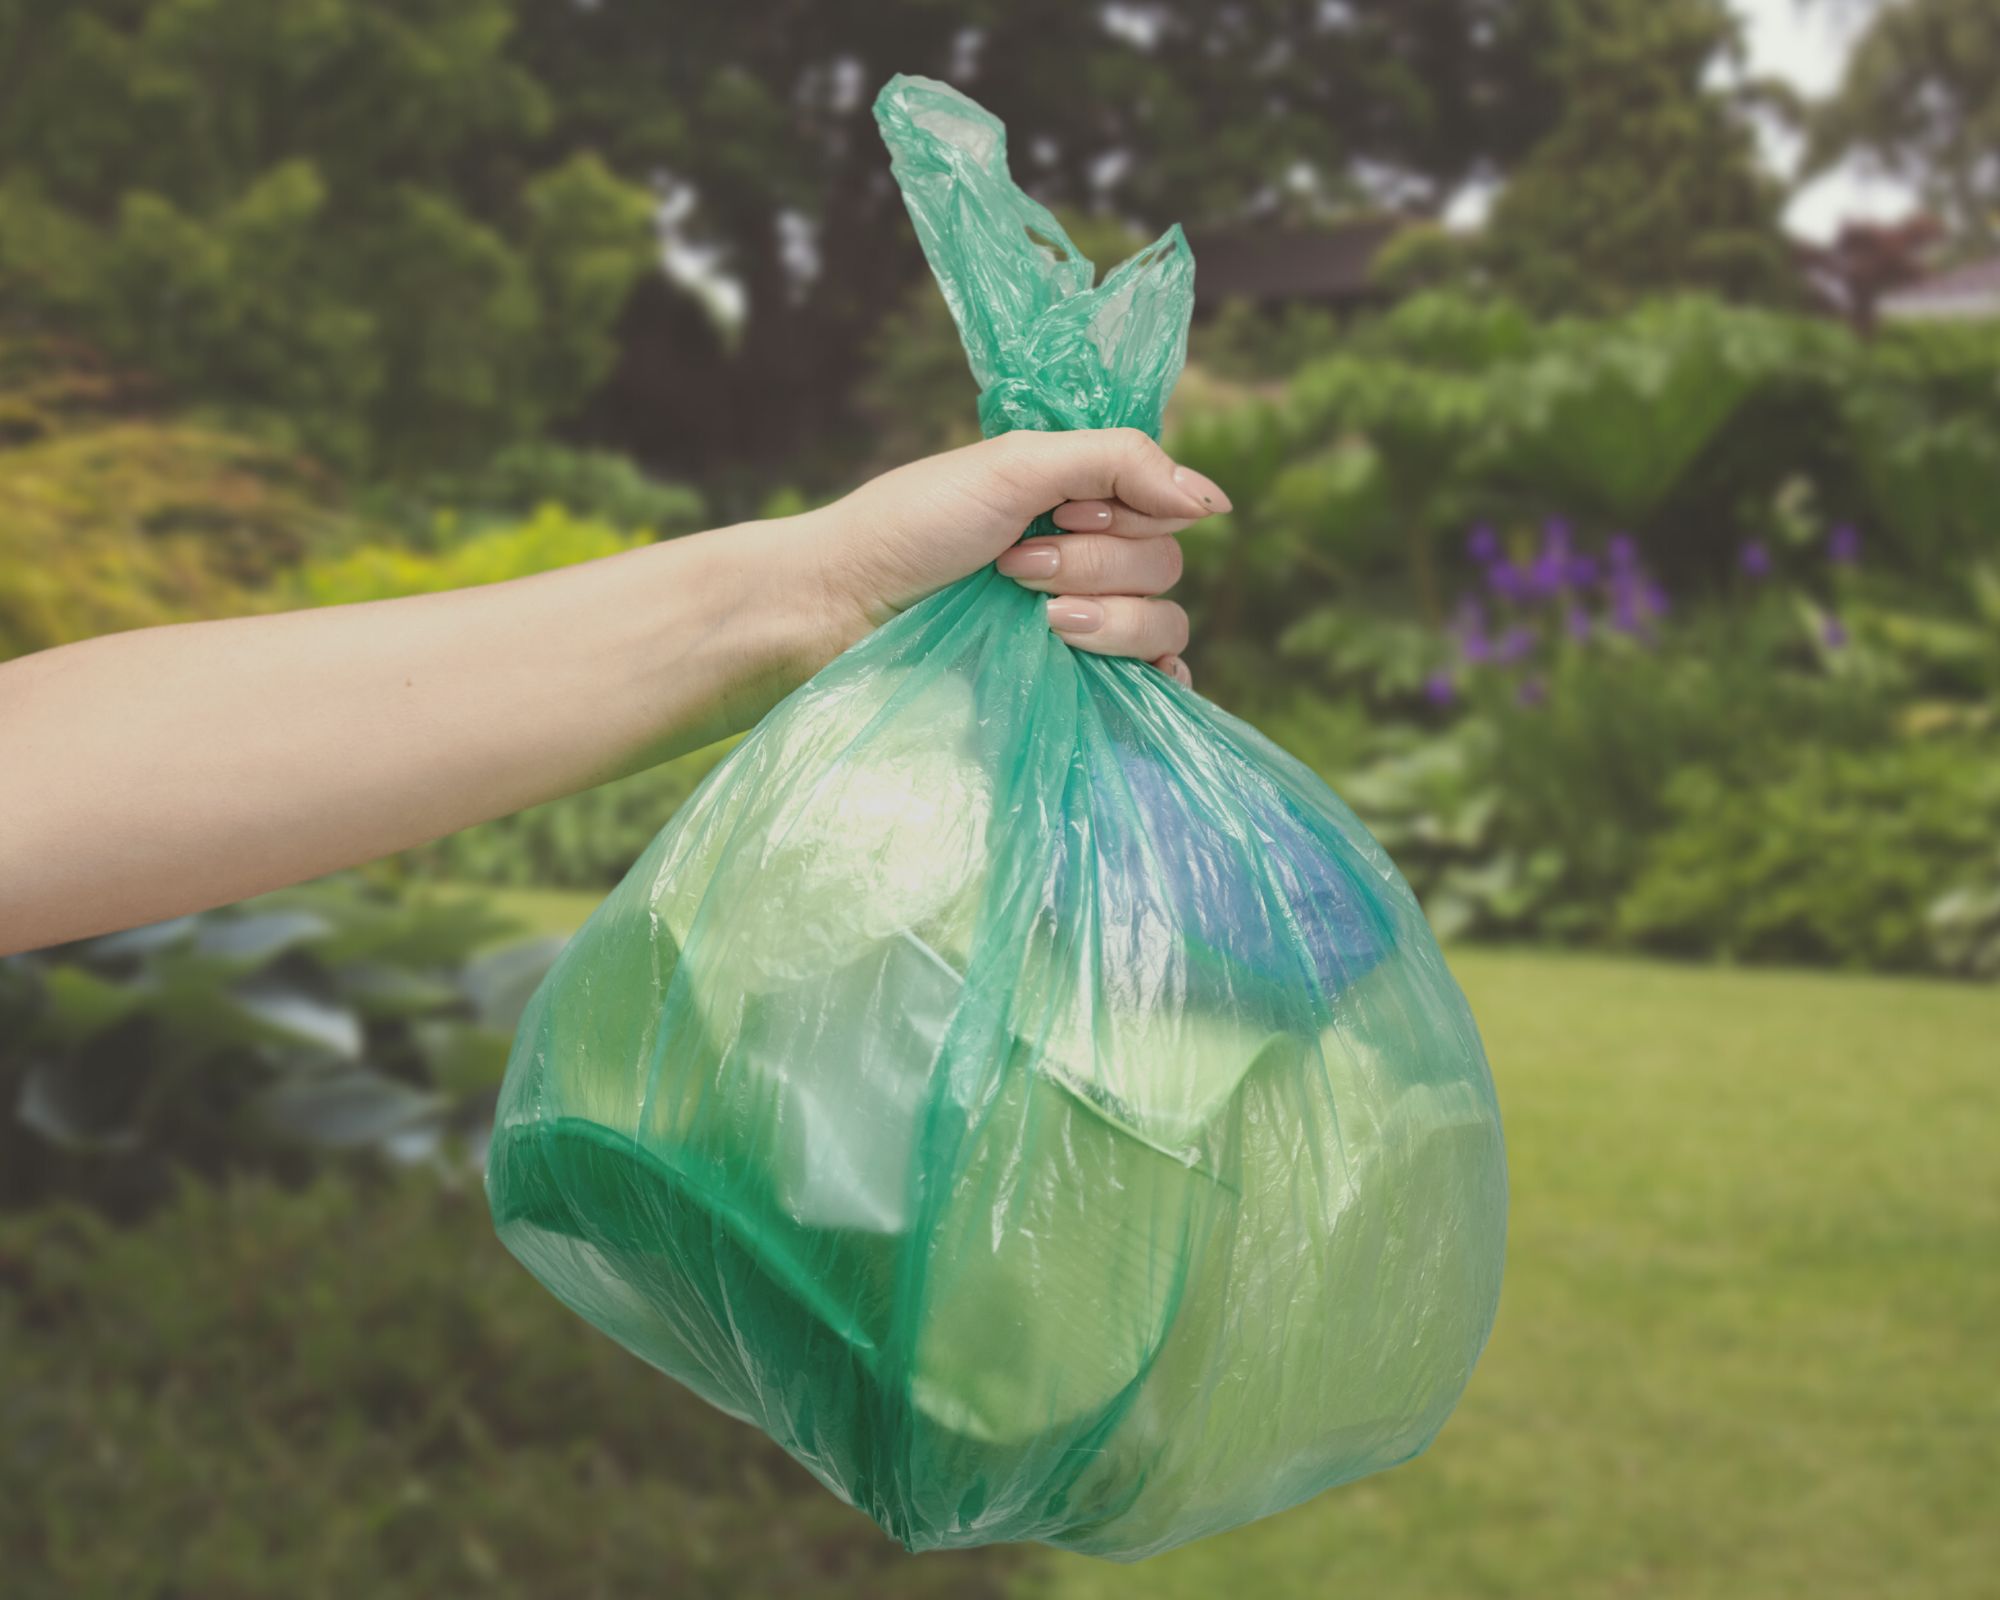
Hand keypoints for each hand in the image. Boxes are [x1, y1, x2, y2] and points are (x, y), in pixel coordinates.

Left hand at [808, 429, 1229, 685]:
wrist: (841, 607)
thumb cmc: (912, 525)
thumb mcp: (1012, 464)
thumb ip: (1117, 460)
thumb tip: (1218, 501)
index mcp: (1083, 497)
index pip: (1167, 504)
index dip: (1125, 511)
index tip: (1057, 511)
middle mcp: (1092, 557)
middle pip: (1168, 565)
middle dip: (1095, 562)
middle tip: (1015, 566)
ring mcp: (1085, 624)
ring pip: (1164, 623)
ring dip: (1105, 618)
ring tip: (1032, 616)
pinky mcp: (1074, 681)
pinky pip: (1153, 683)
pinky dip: (1154, 677)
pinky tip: (1126, 674)